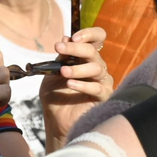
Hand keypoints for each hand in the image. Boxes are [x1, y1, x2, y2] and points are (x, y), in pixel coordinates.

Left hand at [41, 26, 112, 149]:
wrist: (56, 122)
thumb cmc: (55, 97)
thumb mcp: (52, 74)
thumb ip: (60, 58)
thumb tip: (66, 39)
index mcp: (85, 58)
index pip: (97, 39)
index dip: (89, 34)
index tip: (73, 37)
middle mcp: (96, 67)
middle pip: (93, 51)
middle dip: (75, 48)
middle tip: (59, 48)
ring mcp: (102, 81)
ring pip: (97, 68)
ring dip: (78, 68)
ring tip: (63, 72)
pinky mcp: (104, 97)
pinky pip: (98, 87)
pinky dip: (83, 84)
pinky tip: (70, 84)